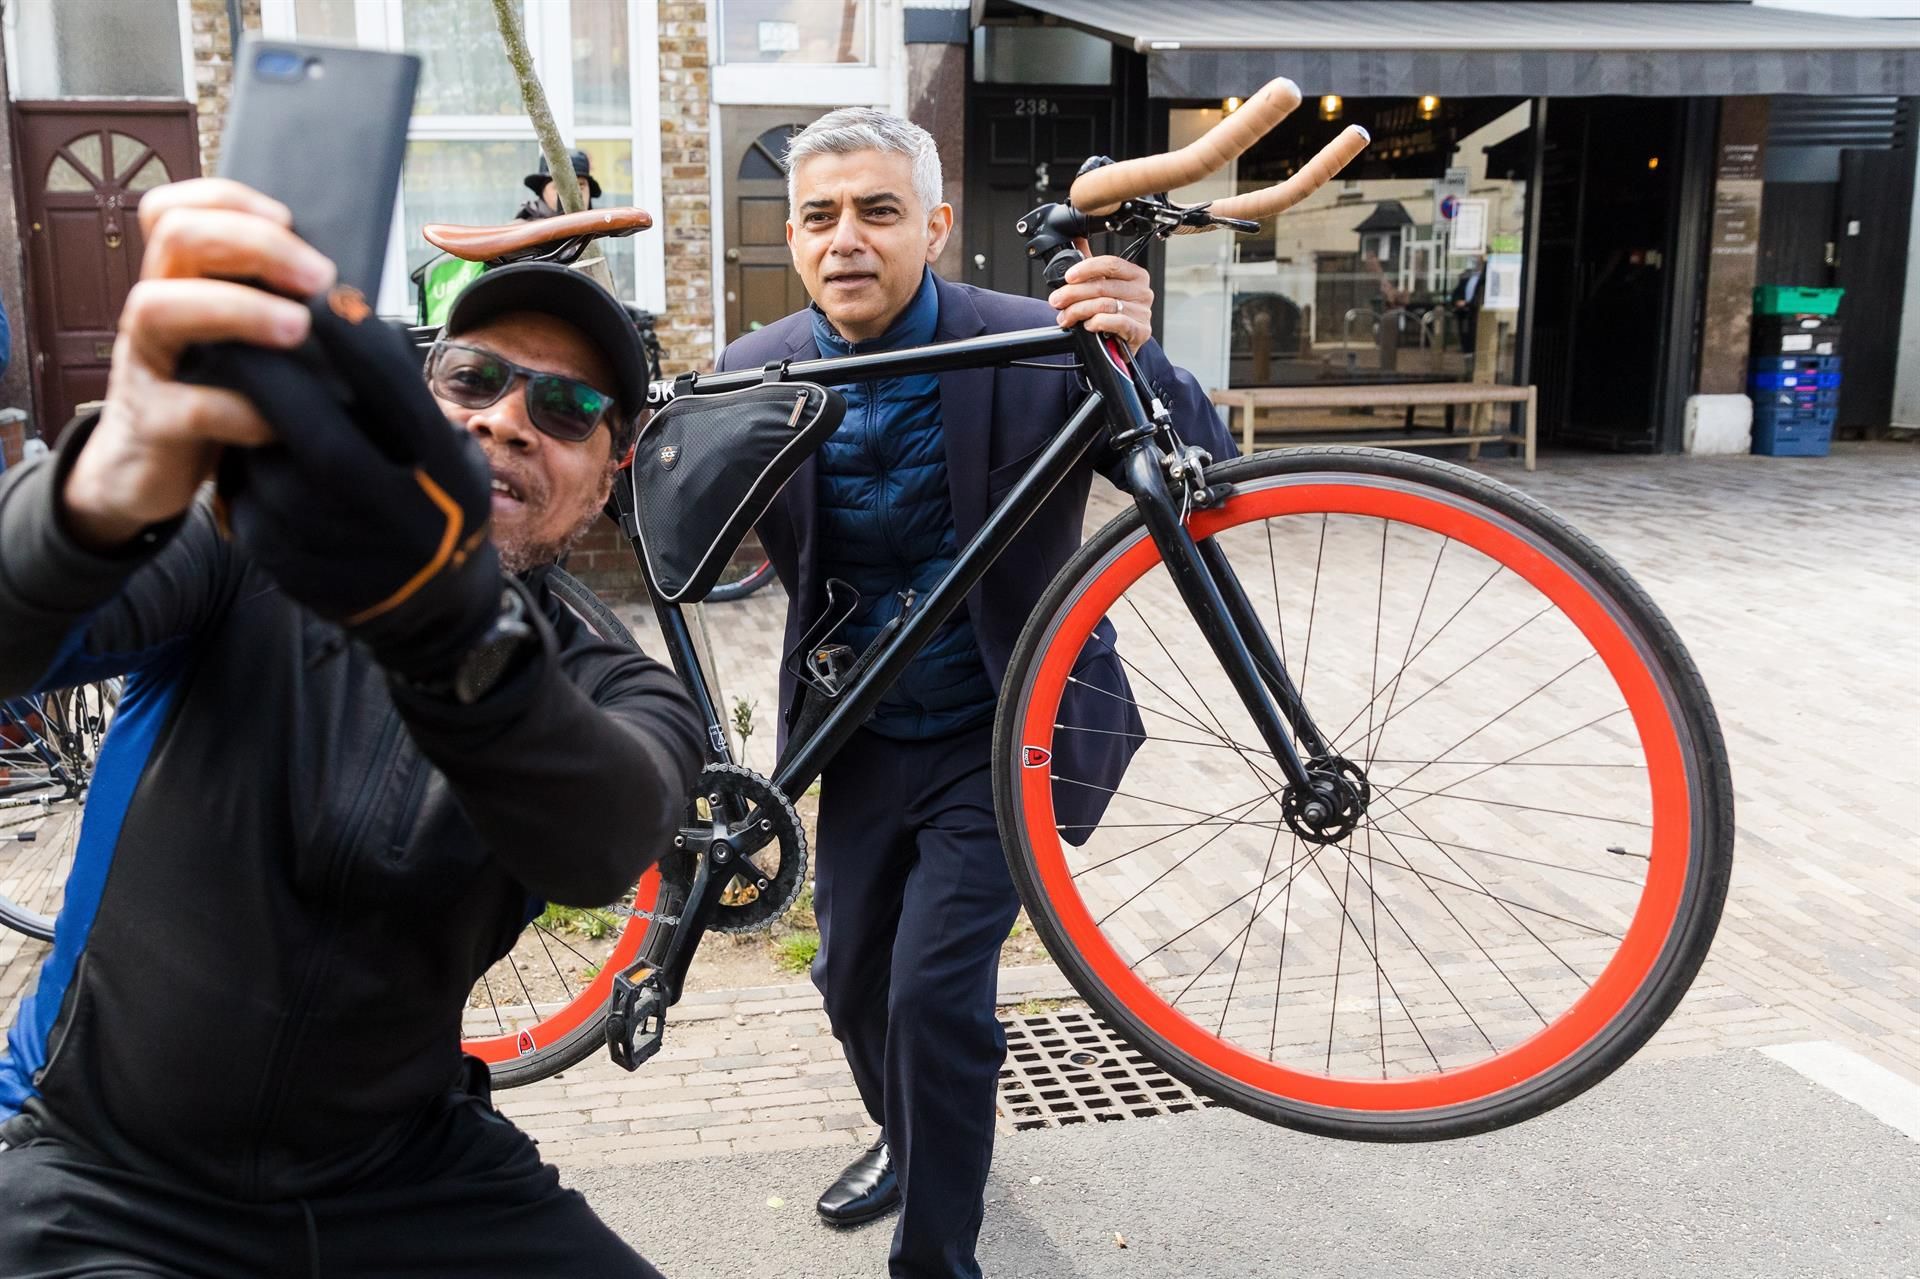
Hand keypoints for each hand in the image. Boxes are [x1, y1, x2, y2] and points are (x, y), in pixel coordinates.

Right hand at [61, 179, 335, 549]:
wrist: (146, 474)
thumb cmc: (210, 396)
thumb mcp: (237, 345)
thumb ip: (274, 311)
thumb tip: (355, 297)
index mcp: (179, 283)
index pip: (178, 209)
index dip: (231, 199)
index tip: (290, 219)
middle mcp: (156, 310)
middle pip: (178, 238)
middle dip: (255, 244)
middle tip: (319, 277)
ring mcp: (147, 363)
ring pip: (160, 307)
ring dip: (237, 309)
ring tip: (298, 328)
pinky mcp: (154, 424)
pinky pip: (189, 407)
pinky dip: (242, 410)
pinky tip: (283, 420)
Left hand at [203, 292, 502, 681]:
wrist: (434, 605)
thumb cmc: (441, 501)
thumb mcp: (453, 450)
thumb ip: (408, 397)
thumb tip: (349, 314)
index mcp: (444, 471)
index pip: (393, 390)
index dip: (354, 337)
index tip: (324, 295)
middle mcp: (397, 513)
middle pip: (315, 432)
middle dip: (273, 375)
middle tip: (239, 330)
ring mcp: (343, 548)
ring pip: (268, 468)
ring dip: (248, 425)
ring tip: (242, 394)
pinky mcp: (296, 572)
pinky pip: (247, 505)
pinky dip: (242, 472)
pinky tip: (249, 454)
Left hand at [1046, 238, 1153, 349]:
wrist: (1119, 347)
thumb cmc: (1111, 315)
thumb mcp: (1101, 287)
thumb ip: (1090, 266)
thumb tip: (1076, 240)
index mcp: (1135, 275)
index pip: (1111, 263)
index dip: (1087, 268)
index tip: (1068, 276)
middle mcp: (1143, 291)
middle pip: (1103, 285)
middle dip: (1073, 293)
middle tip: (1057, 300)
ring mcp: (1144, 311)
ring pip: (1104, 304)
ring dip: (1079, 311)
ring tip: (1066, 317)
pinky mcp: (1141, 330)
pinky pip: (1115, 321)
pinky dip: (1096, 322)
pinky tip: (1088, 325)